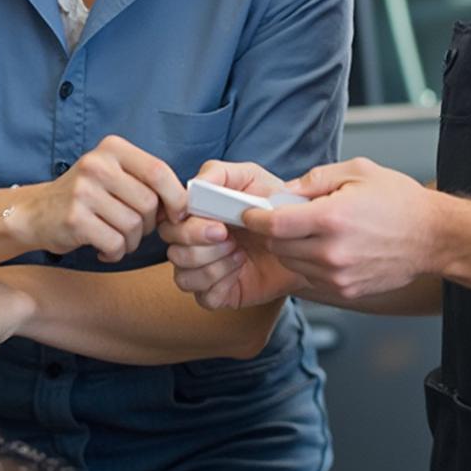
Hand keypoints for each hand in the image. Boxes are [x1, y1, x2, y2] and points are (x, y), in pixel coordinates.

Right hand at [11, 135, 186, 262]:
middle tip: (135, 229)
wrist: (36, 212)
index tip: (178, 214)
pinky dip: (116, 252)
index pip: (158, 171)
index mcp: (113, 148)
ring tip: (117, 238)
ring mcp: (83, 191)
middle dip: (149, 224)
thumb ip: (146, 180)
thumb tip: (185, 204)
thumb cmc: (87, 195)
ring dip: (132, 241)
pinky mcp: (74, 219)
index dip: (176, 196)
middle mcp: (97, 164)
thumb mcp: (114, 173)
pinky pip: (115, 243)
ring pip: (134, 226)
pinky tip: (105, 248)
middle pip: (148, 202)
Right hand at [162, 160, 305, 308]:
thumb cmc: (273, 205)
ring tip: (240, 253)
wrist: (301, 240)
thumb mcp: (251, 177)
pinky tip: (240, 270)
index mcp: (194, 214)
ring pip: (183, 276)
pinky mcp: (217, 293)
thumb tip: (193, 186)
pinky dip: (222, 284)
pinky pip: (204, 296)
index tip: (219, 225)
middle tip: (231, 237)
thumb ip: (219, 173)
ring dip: (213, 265)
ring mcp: (202, 270)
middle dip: (201, 245)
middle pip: (173, 251)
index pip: (169, 223)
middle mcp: (192, 242)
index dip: (187, 228)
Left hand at [243, 157, 437, 300]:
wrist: (433, 237)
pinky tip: (326, 247)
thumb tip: (286, 191)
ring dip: (291, 248)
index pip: (275, 224)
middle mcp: (332, 252)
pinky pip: (312, 278)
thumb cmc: (399, 201)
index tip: (252, 212)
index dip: (257, 217)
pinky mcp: (347, 291)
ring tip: (311, 231)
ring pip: (292, 264)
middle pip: (278, 246)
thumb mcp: (357, 171)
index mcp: (331, 218)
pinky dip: (310, 263)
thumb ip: (315, 179)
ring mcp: (339, 276)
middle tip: (284, 217)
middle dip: (274, 231)